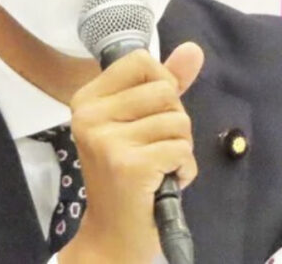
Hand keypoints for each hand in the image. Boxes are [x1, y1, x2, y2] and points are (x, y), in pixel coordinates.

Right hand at [57, 42, 204, 263]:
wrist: (114, 231)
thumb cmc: (128, 172)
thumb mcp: (141, 120)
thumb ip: (166, 83)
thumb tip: (194, 49)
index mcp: (88, 99)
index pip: (140, 61)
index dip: (162, 83)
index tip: (152, 112)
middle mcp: (90, 116)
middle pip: (165, 90)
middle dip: (175, 120)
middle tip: (155, 146)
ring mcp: (107, 140)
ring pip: (178, 121)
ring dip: (180, 147)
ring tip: (159, 165)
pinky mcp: (128, 164)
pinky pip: (181, 148)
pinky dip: (184, 168)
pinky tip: (164, 180)